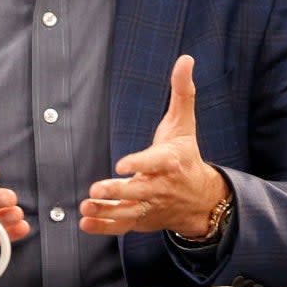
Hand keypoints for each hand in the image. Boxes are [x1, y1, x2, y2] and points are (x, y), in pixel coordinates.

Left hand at [79, 55, 228, 237]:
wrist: (201, 198)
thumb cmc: (186, 155)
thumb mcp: (184, 123)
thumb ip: (182, 92)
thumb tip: (186, 59)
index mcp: (170, 161)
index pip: (154, 163)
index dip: (139, 164)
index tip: (122, 164)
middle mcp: (161, 186)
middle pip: (138, 191)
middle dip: (117, 192)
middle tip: (96, 190)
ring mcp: (151, 206)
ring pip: (128, 212)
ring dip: (106, 212)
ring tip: (86, 207)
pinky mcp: (143, 220)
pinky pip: (123, 227)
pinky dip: (104, 227)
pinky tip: (86, 223)